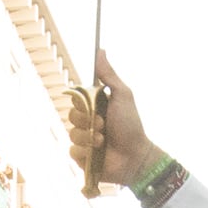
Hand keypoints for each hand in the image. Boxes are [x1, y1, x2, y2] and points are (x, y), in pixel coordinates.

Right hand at [68, 53, 154, 184]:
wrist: (135, 155)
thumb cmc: (131, 125)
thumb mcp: (122, 95)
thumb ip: (109, 75)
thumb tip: (100, 50)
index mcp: (94, 107)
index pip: (76, 98)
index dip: (83, 102)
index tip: (94, 105)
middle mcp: (87, 122)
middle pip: (71, 114)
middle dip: (88, 120)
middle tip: (104, 124)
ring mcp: (83, 140)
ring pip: (72, 133)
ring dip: (89, 136)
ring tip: (103, 141)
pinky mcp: (81, 157)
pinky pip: (72, 150)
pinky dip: (85, 150)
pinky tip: (97, 152)